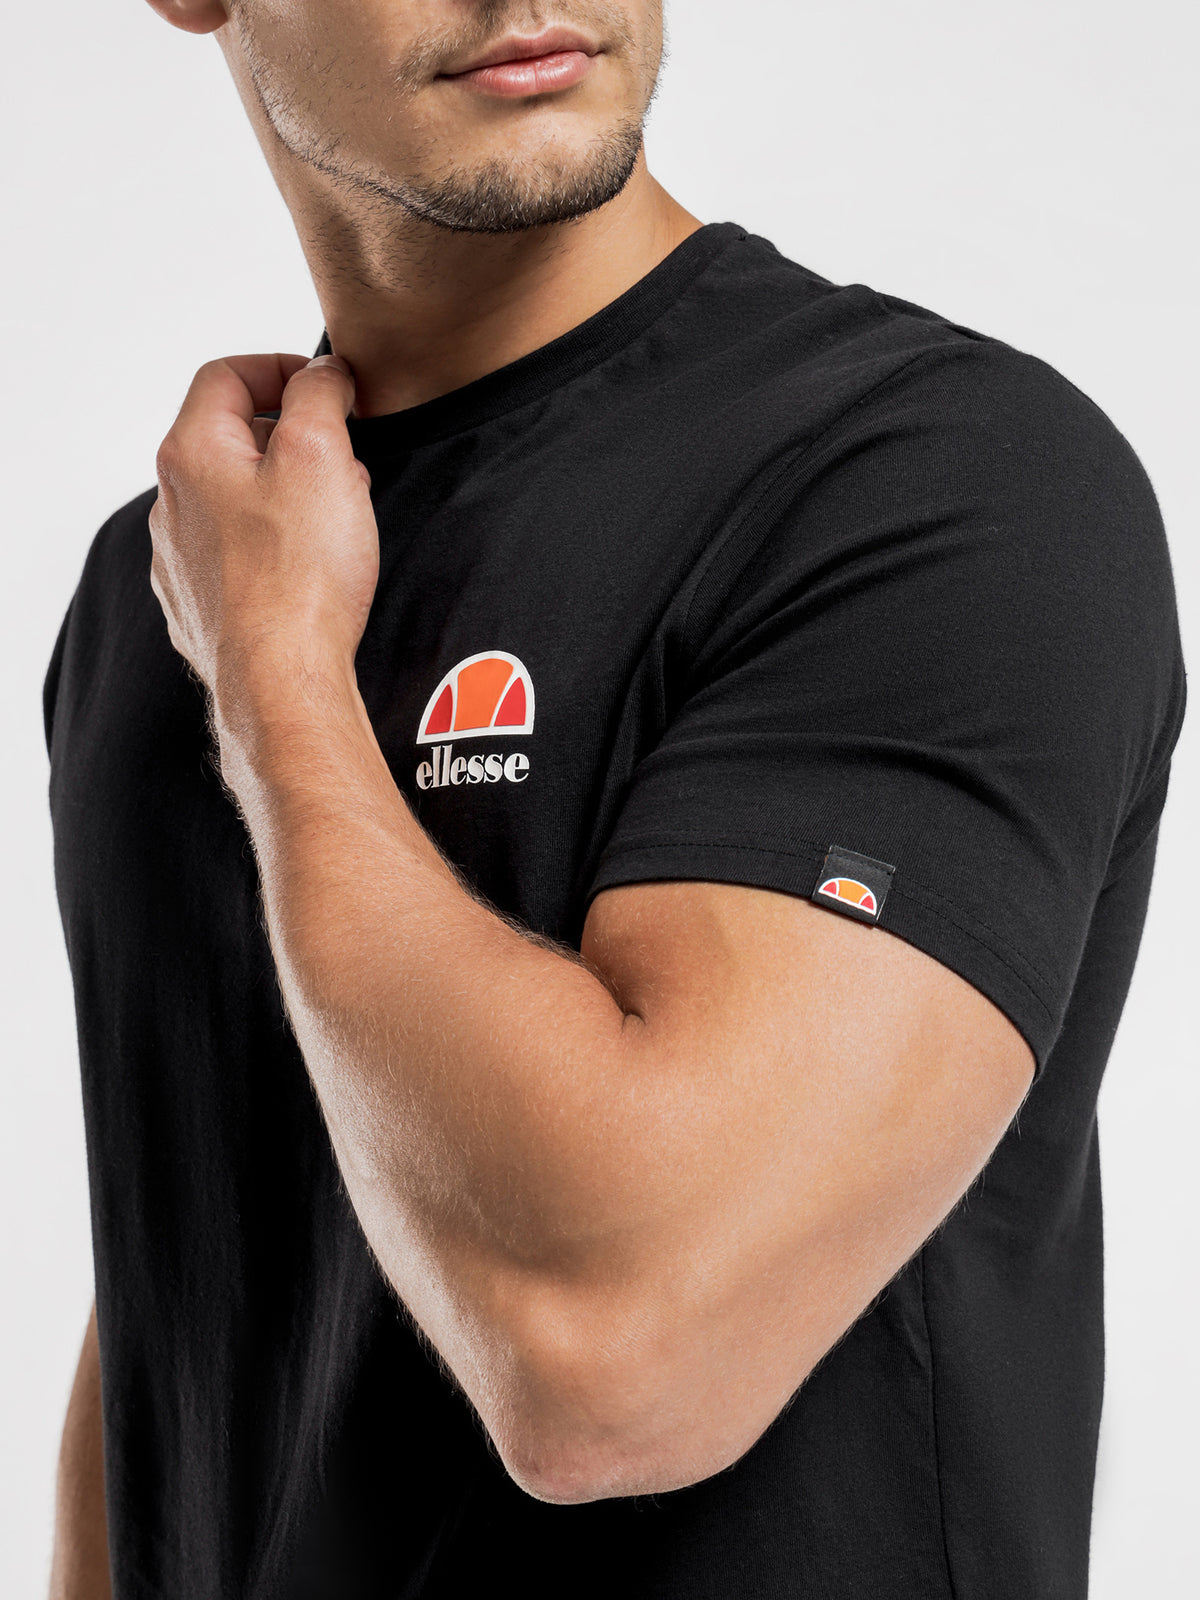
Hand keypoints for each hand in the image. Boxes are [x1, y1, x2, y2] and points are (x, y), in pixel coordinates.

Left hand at [148, 352, 377, 721]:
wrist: (280, 681)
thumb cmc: (300, 575)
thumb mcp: (322, 454)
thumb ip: (318, 395)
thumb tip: (320, 375)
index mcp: (191, 453)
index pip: (226, 374)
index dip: (282, 368)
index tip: (329, 391)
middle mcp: (172, 504)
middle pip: (229, 439)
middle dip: (292, 437)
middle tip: (345, 458)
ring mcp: (179, 560)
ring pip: (233, 500)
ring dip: (284, 494)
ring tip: (335, 519)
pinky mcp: (199, 608)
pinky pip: (235, 556)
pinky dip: (272, 547)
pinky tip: (308, 571)